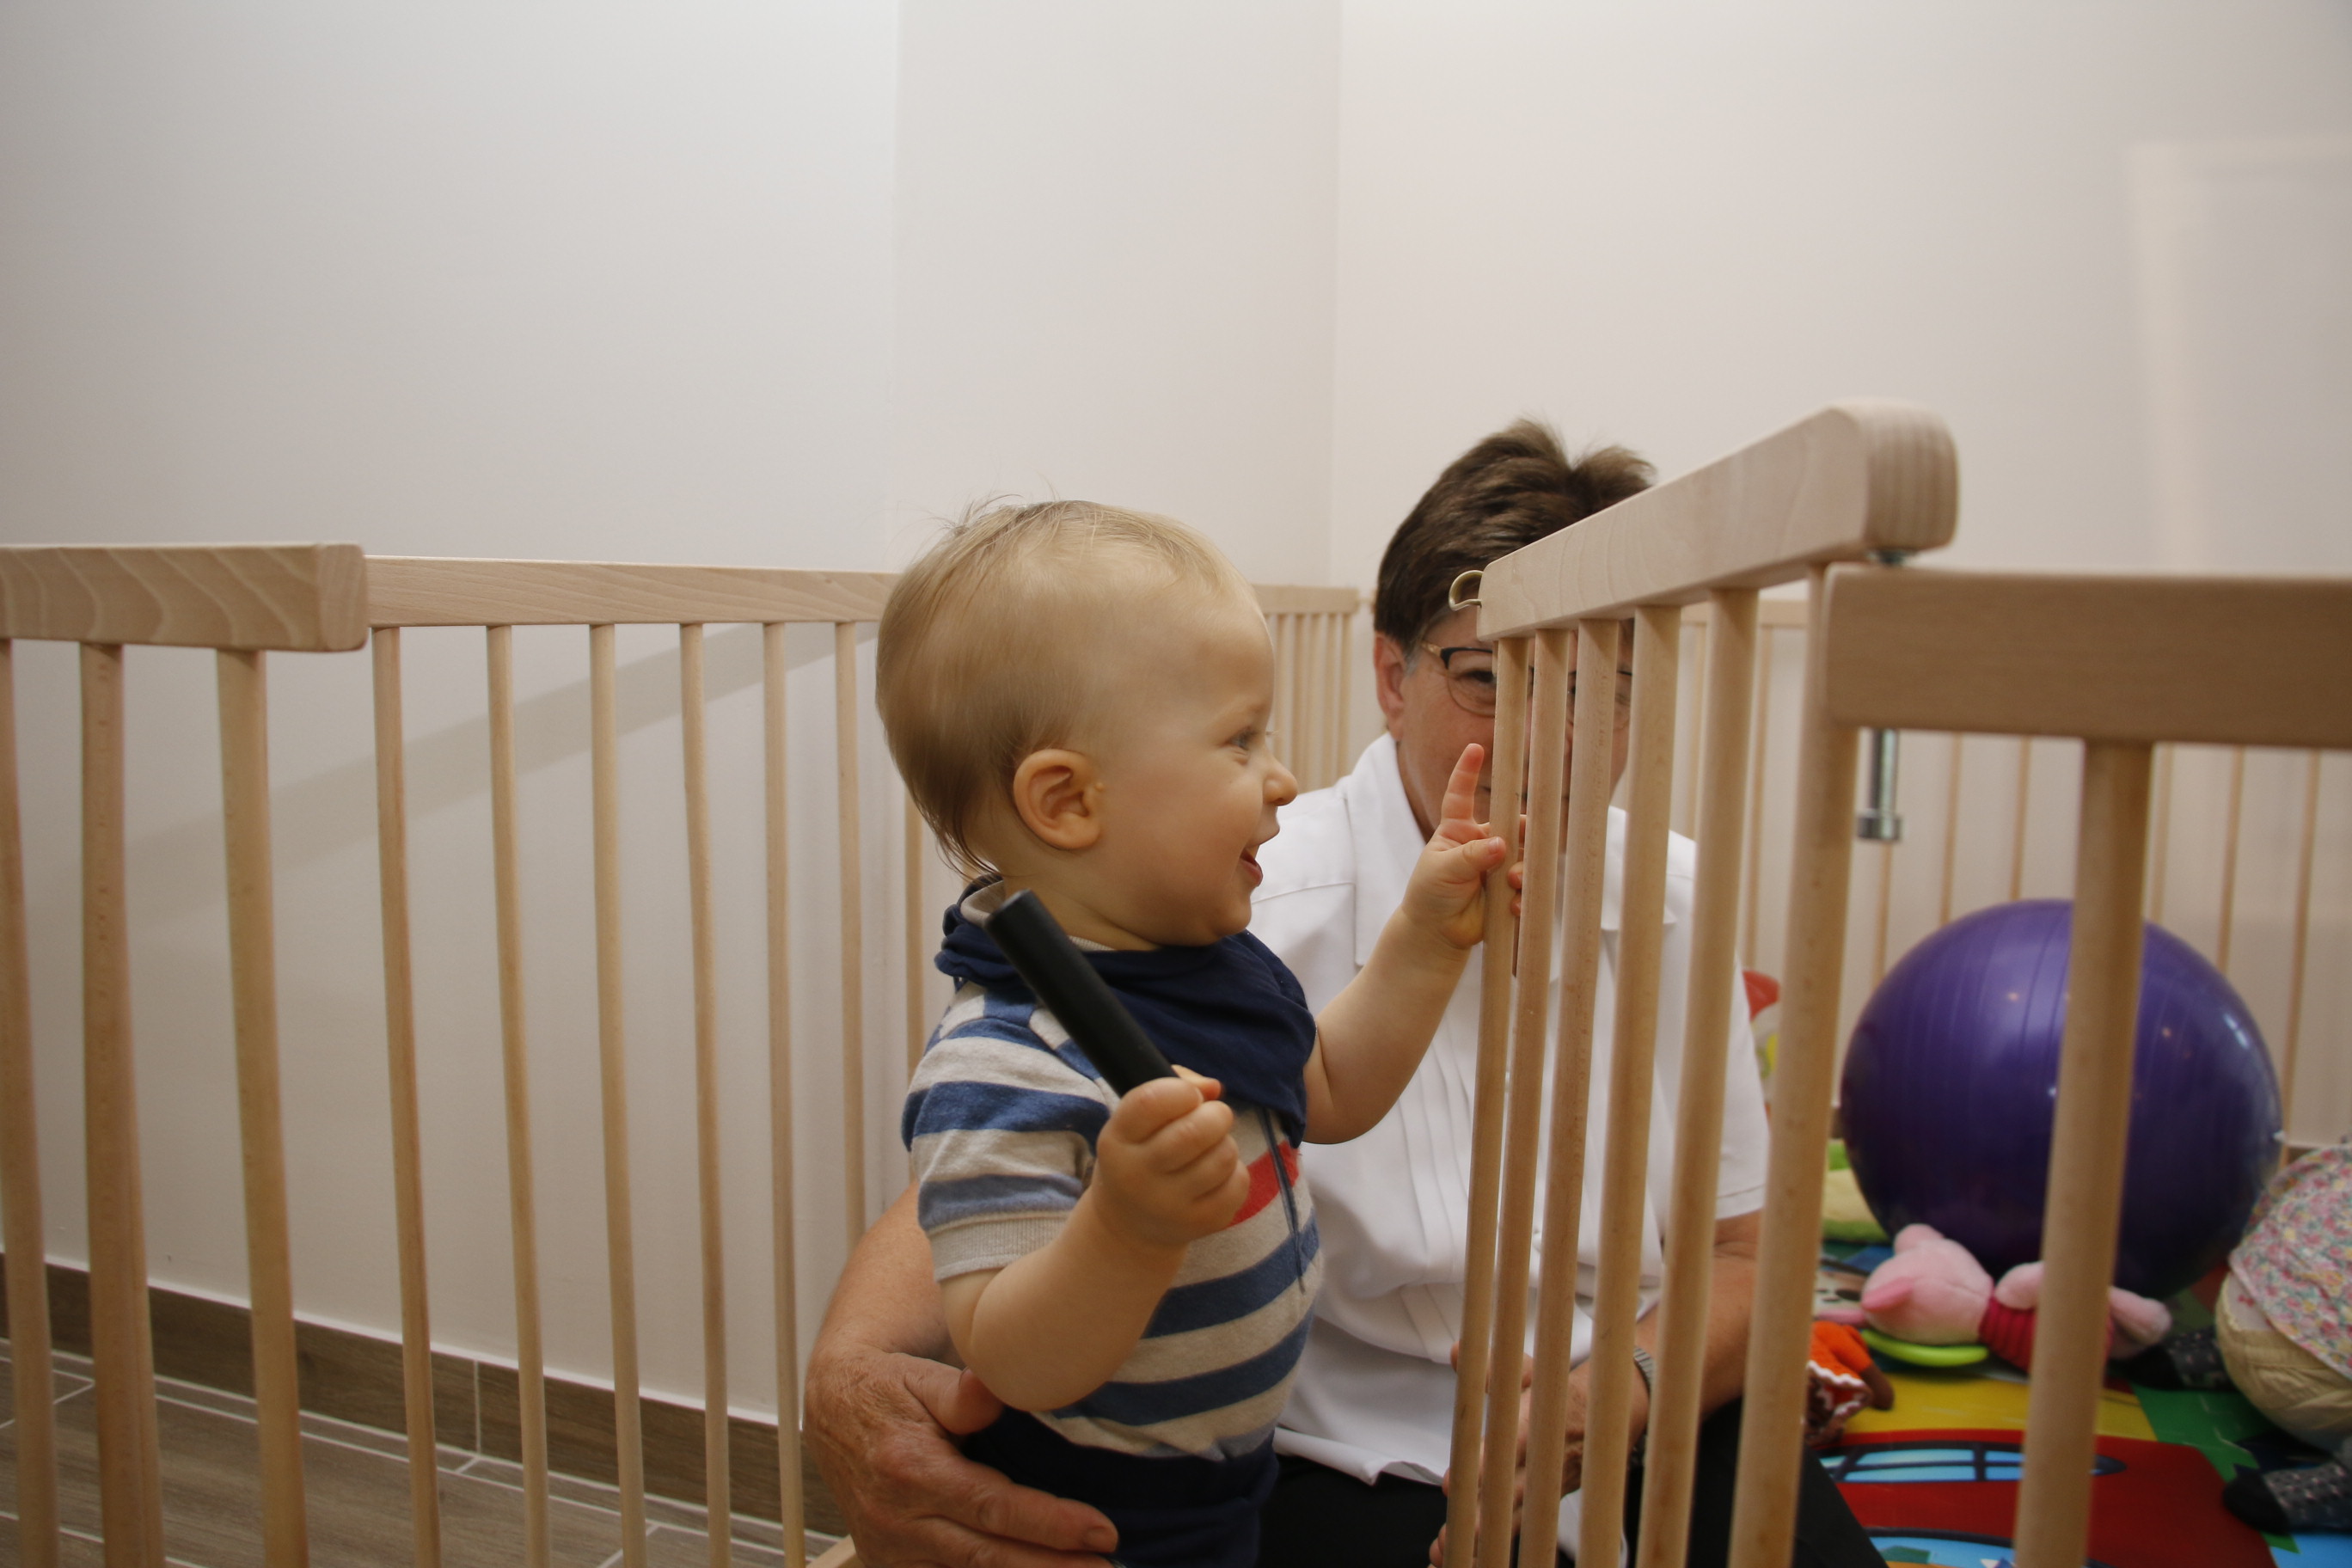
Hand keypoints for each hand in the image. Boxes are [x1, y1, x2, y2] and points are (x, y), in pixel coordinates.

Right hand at [803, 1344, 1117, 1566]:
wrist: (833, 1410)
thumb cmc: (887, 1388)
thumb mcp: (922, 1376)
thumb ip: (964, 1392)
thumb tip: (999, 1386)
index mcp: (910, 1470)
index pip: (993, 1508)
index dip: (1050, 1524)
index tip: (1100, 1532)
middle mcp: (898, 1520)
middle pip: (987, 1556)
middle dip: (1050, 1567)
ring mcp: (891, 1550)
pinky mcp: (890, 1564)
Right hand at [1091, 1069, 1248, 1250]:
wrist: (1129, 1224)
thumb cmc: (1142, 1151)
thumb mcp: (1138, 1119)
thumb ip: (1174, 1085)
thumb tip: (1213, 1087)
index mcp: (1117, 1140)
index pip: (1150, 1102)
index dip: (1182, 1091)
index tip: (1190, 1096)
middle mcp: (1136, 1176)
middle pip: (1194, 1132)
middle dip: (1217, 1114)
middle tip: (1214, 1116)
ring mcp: (1168, 1205)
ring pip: (1222, 1156)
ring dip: (1226, 1142)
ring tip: (1211, 1147)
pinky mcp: (1199, 1223)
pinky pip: (1238, 1183)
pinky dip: (1235, 1171)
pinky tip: (1216, 1174)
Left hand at [1398, 744, 1508, 949]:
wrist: (1436, 934)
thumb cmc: (1430, 894)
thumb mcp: (1442, 870)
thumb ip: (1470, 857)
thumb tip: (1502, 845)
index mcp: (1458, 830)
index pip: (1461, 795)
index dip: (1468, 771)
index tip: (1475, 747)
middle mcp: (1482, 843)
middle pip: (1512, 825)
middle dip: (1523, 832)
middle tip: (1521, 844)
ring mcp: (1498, 867)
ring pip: (1525, 857)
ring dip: (1522, 869)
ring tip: (1512, 883)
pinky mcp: (1509, 892)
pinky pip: (1527, 888)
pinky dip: (1523, 898)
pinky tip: (1514, 908)